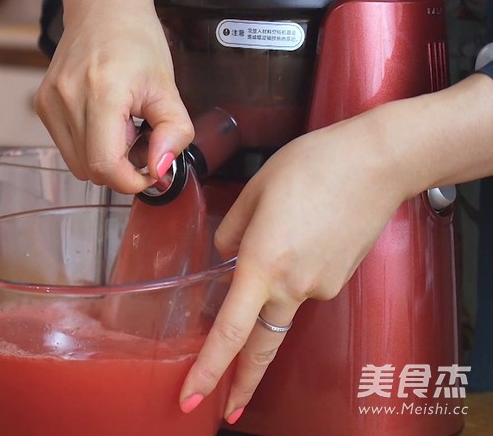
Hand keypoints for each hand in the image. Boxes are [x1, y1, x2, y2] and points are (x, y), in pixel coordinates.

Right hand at [33, 0, 193, 193]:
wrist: (104, 10)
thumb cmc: (136, 42)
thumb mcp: (168, 87)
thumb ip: (174, 132)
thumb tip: (160, 169)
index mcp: (102, 92)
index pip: (105, 166)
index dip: (131, 180)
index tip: (150, 170)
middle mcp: (67, 99)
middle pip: (92, 171)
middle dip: (121, 167)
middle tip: (139, 138)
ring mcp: (49, 103)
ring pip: (78, 165)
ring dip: (104, 158)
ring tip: (120, 127)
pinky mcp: (42, 105)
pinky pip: (67, 149)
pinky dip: (89, 146)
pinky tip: (103, 121)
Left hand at [178, 110, 411, 422]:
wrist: (378, 162)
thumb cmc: (313, 166)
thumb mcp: (254, 190)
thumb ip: (232, 232)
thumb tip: (228, 256)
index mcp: (263, 264)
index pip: (230, 332)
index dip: (210, 369)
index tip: (192, 396)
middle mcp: (293, 287)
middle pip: (261, 347)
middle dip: (242, 382)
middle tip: (227, 408)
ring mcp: (320, 288)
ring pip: (281, 304)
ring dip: (271, 288)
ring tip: (289, 224)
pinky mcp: (338, 281)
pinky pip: (303, 285)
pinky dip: (293, 271)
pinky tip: (304, 232)